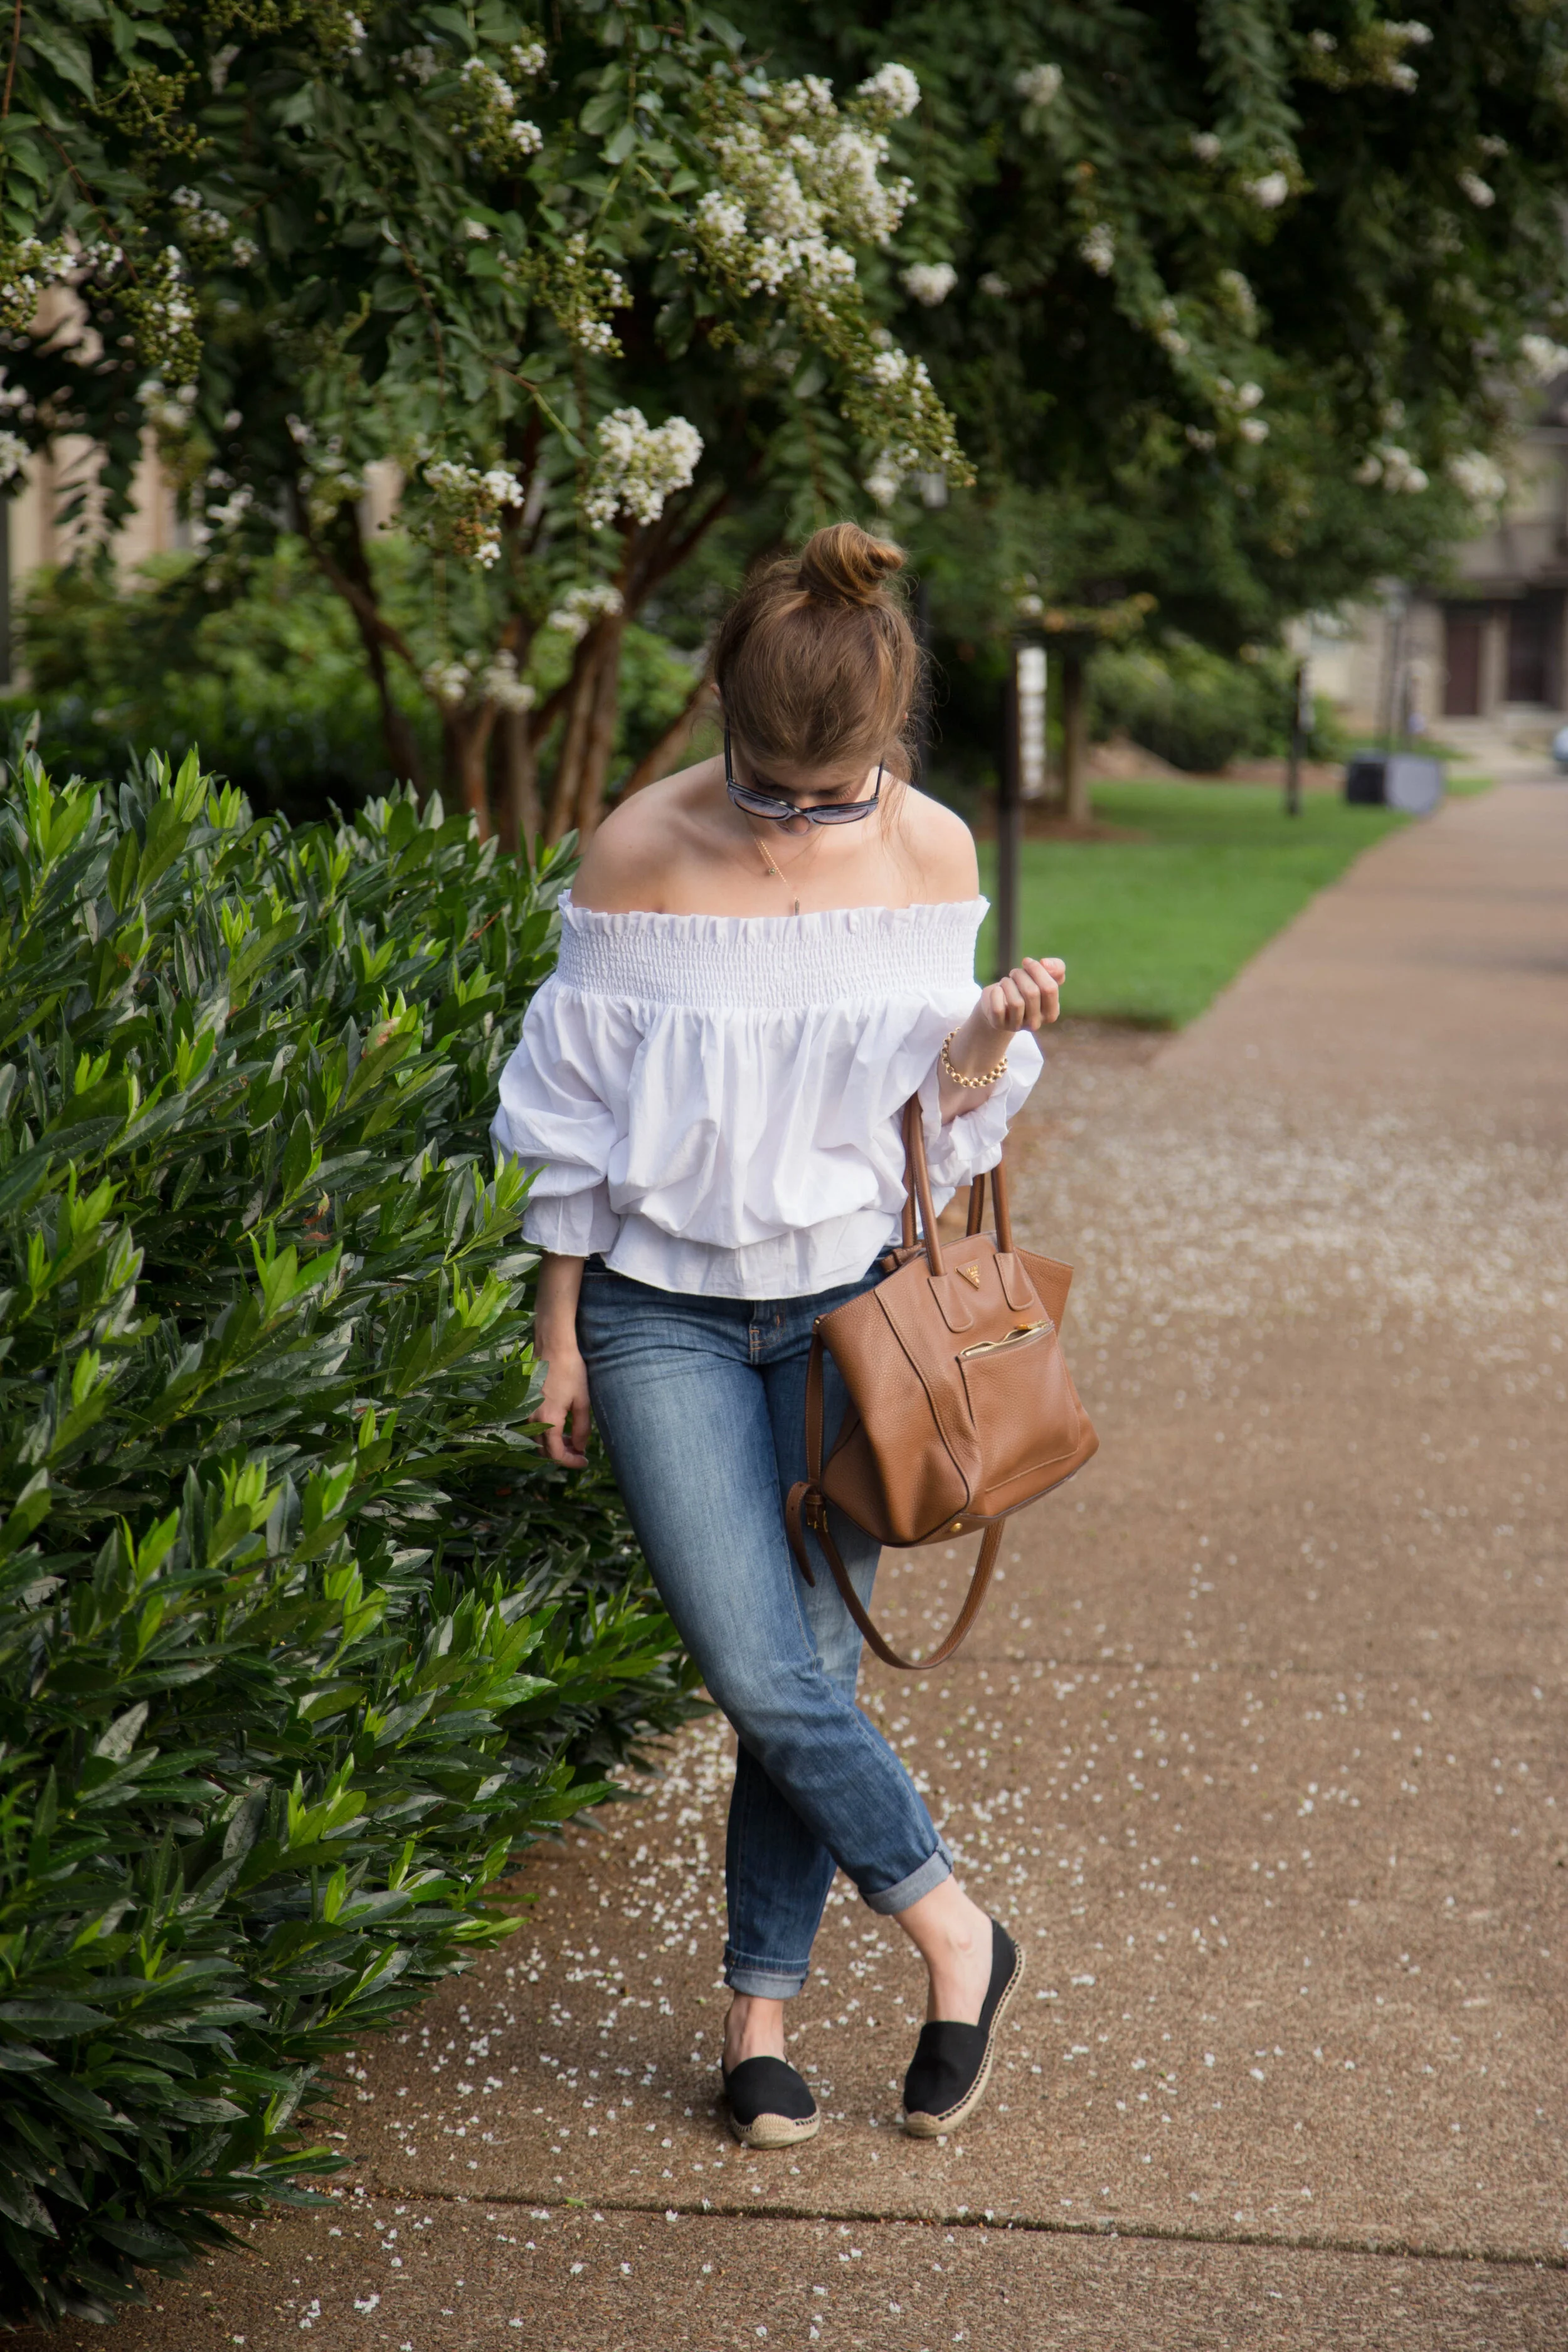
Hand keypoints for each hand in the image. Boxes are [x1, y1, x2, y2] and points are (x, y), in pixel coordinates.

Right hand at [538, 1344, 592, 1467]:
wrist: (553, 1345)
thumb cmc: (571, 1370)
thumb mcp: (582, 1401)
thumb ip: (581, 1428)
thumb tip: (579, 1448)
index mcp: (548, 1421)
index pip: (556, 1455)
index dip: (571, 1462)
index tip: (584, 1461)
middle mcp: (533, 1419)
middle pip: (544, 1451)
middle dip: (562, 1455)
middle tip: (579, 1452)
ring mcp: (527, 1410)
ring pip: (538, 1439)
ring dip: (554, 1444)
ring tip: (572, 1439)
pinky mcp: (526, 1402)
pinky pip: (534, 1427)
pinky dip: (547, 1432)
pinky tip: (561, 1425)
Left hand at [975, 954, 1063, 1036]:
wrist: (1000, 1003)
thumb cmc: (1025, 988)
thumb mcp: (1043, 977)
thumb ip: (1056, 968)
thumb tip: (1045, 963)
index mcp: (1051, 1012)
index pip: (1050, 988)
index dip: (1037, 970)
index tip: (1026, 962)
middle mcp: (1036, 1023)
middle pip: (1032, 993)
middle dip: (1020, 975)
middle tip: (1014, 973)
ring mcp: (1017, 1026)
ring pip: (1015, 1002)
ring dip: (1008, 983)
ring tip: (1006, 981)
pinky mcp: (999, 1025)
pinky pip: (998, 1009)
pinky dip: (996, 994)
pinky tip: (997, 990)